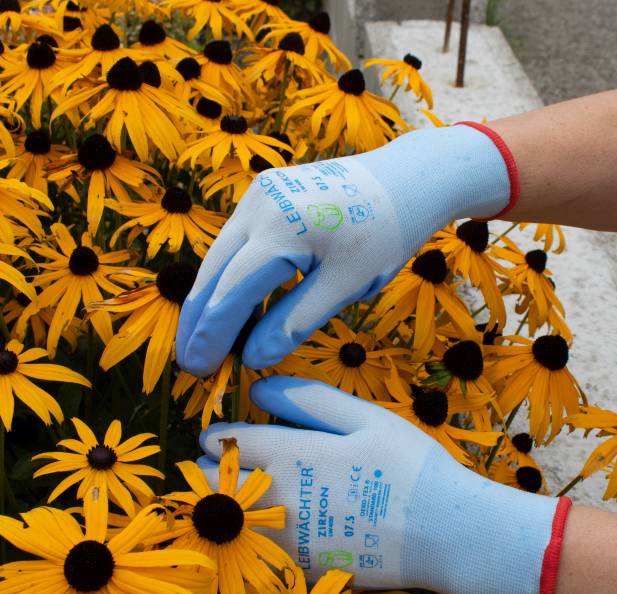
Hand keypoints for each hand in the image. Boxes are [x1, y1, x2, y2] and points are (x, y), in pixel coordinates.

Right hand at [176, 124, 513, 375]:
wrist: (405, 180)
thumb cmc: (385, 233)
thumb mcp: (345, 285)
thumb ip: (295, 322)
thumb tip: (253, 359)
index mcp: (280, 227)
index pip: (231, 292)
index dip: (212, 335)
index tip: (198, 369)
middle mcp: (257, 204)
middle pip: (214, 272)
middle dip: (199, 321)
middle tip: (191, 364)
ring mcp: (257, 194)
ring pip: (221, 257)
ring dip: (212, 302)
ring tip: (208, 345)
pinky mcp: (265, 195)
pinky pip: (238, 243)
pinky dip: (232, 279)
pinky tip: (236, 311)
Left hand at [196, 376, 568, 593]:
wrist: (446, 535)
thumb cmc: (409, 466)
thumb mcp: (366, 418)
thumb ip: (309, 399)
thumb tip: (257, 387)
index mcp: (289, 455)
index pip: (228, 443)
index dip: (216, 437)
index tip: (214, 436)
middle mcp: (276, 499)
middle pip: (212, 486)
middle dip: (210, 472)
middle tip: (224, 466)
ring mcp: (285, 541)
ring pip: (224, 524)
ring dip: (221, 507)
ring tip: (236, 497)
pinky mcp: (299, 571)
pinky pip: (253, 554)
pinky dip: (247, 540)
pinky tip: (267, 531)